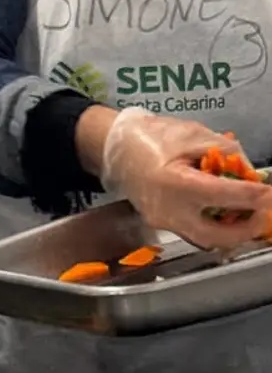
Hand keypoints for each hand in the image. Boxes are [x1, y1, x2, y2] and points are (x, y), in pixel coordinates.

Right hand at [102, 108, 271, 248]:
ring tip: (249, 215)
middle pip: (216, 235)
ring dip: (232, 231)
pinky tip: (226, 213)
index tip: (269, 193)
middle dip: (247, 228)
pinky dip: (215, 226)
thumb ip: (225, 152)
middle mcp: (166, 209)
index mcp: (173, 182)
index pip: (222, 196)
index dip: (252, 196)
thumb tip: (250, 174)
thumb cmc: (152, 135)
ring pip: (205, 238)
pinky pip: (193, 231)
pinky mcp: (159, 223)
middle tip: (264, 213)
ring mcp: (161, 220)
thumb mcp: (193, 134)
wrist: (115, 146)